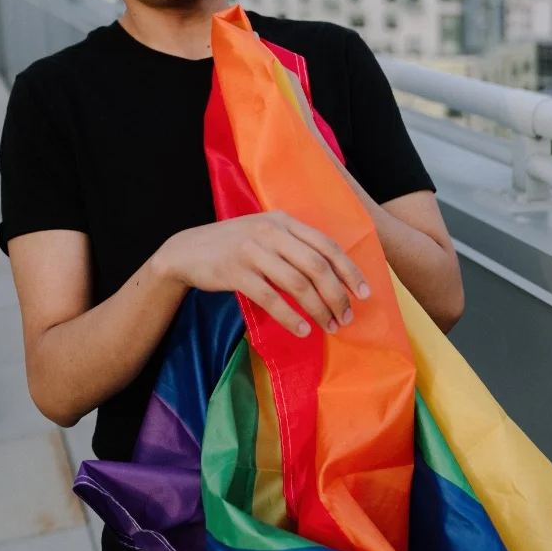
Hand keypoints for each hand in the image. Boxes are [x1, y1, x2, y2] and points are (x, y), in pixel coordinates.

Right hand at [157, 211, 369, 337]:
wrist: (187, 250)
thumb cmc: (233, 245)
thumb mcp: (265, 234)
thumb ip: (294, 245)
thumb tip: (334, 275)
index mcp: (283, 221)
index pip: (326, 245)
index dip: (349, 271)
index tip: (364, 294)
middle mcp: (270, 231)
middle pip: (316, 266)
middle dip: (337, 295)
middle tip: (346, 317)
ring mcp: (252, 250)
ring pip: (297, 284)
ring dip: (318, 309)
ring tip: (329, 327)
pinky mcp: (235, 271)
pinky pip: (271, 298)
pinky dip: (291, 317)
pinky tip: (302, 330)